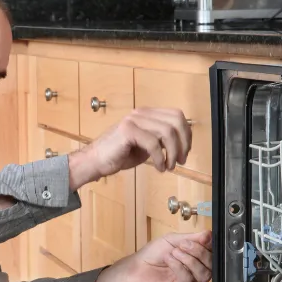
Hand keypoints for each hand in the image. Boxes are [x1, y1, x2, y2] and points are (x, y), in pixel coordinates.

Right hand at [68, 108, 191, 190]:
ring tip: (169, 166)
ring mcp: (133, 120)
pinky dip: (160, 158)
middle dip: (183, 142)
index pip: (176, 115)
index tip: (185, 151)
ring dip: (173, 152)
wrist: (95, 161)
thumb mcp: (146, 146)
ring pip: (167, 132)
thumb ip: (161, 140)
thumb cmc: (119, 155)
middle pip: (175, 120)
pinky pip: (153, 143)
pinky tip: (159, 168)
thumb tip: (181, 143)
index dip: (186, 133)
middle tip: (181, 160)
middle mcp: (141, 113)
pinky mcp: (128, 131)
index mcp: (146, 114)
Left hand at [92, 230, 211, 281]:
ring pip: (203, 275)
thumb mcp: (173, 240)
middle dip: (199, 252)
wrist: (136, 267)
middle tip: (183, 245)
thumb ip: (192, 238)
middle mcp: (197, 273)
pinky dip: (180, 268)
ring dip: (189, 260)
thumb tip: (209, 234)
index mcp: (197, 259)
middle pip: (211, 265)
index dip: (209, 246)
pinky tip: (170, 260)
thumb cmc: (153, 254)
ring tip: (174, 252)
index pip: (213, 254)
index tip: (202, 238)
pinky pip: (188, 281)